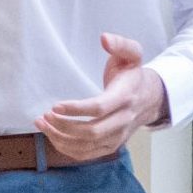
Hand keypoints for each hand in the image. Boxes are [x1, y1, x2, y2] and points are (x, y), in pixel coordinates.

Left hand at [35, 32, 168, 162]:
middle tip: (44, 115)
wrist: (151, 99)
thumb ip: (120, 44)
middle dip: (64, 126)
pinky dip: (67, 148)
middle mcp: (123, 120)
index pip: (100, 108)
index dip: (76, 109)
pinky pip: (87, 154)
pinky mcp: (111, 145)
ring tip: (42, 123)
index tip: (54, 106)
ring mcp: (118, 136)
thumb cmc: (133, 75)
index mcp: (126, 97)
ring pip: (87, 146)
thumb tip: (104, 38)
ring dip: (60, 138)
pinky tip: (52, 135)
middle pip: (92, 131)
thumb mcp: (132, 54)